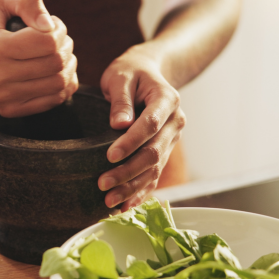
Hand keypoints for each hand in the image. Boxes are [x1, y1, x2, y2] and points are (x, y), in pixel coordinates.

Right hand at [0, 0, 77, 117]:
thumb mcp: (4, 2)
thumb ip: (28, 2)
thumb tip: (48, 25)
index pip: (47, 41)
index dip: (59, 30)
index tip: (53, 26)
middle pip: (55, 62)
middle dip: (66, 46)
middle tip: (60, 40)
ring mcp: (3, 97)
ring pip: (58, 83)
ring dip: (69, 65)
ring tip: (60, 55)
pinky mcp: (11, 110)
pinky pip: (54, 100)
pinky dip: (65, 85)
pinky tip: (57, 72)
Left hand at [98, 50, 185, 209]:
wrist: (146, 73)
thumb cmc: (130, 72)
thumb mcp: (121, 76)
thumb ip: (121, 99)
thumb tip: (119, 125)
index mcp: (168, 99)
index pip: (151, 125)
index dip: (131, 142)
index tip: (110, 156)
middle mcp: (176, 122)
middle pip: (154, 153)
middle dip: (128, 171)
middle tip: (103, 184)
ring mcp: (172, 139)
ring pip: (155, 169)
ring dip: (132, 187)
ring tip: (109, 201)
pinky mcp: (164, 151)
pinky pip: (154, 175)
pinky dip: (140, 192)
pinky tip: (125, 206)